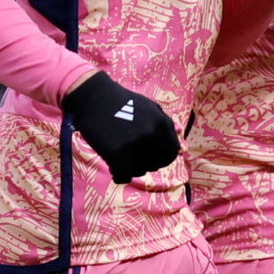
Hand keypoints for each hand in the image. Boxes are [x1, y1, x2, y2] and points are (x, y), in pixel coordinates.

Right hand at [60, 71, 179, 183]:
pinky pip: (123, 176)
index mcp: (160, 123)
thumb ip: (165, 127)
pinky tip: (113, 166)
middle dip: (146, 163)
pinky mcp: (115, 154)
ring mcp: (133, 145)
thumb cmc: (122, 102)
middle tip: (133, 156)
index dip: (163, 158)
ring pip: (139, 171)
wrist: (93, 98)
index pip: (171, 153)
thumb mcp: (150, 108)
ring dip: (131, 168)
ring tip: (121, 155)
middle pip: (156, 164)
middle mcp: (150, 135)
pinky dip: (119, 174)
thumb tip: (180, 149)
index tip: (153, 157)